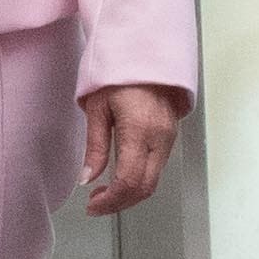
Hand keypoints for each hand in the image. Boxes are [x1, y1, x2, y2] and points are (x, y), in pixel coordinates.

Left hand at [78, 83, 187, 217]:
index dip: (110, 201)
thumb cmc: (119, 73)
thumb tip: (87, 177)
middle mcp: (159, 137)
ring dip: (130, 194)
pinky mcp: (170, 136)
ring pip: (154, 181)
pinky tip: (122, 177)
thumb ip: (95, 146)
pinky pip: (158, 168)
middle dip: (120, 203)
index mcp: (139, 129)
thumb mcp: (97, 108)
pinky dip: (140, 180)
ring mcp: (169, 137)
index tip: (93, 205)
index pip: (128, 181)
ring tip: (105, 192)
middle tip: (96, 204)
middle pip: (145, 188)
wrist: (146, 52)